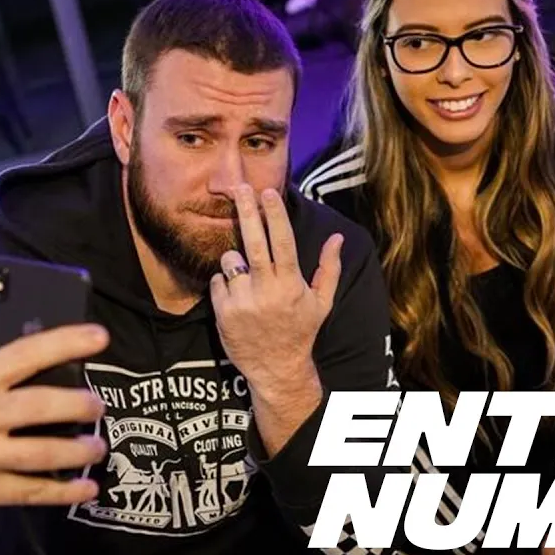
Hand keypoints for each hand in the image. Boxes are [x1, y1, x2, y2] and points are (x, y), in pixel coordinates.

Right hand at [0, 325, 108, 521]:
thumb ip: (5, 379)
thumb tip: (69, 367)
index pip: (23, 355)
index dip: (64, 343)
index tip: (99, 337)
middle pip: (34, 407)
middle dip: (75, 405)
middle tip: (99, 406)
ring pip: (37, 454)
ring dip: (76, 451)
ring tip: (97, 447)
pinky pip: (29, 491)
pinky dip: (64, 491)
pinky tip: (86, 488)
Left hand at [209, 185, 341, 397]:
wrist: (275, 368)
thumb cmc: (300, 332)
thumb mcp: (322, 302)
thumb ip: (329, 268)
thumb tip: (337, 237)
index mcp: (290, 285)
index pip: (282, 242)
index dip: (275, 215)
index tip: (268, 192)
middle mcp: (266, 291)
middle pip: (253, 242)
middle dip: (247, 211)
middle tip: (238, 186)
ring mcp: (242, 301)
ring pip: (231, 260)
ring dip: (236, 261)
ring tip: (248, 278)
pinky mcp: (223, 312)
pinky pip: (218, 280)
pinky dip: (225, 282)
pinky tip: (238, 296)